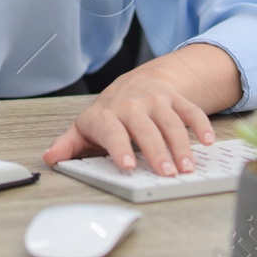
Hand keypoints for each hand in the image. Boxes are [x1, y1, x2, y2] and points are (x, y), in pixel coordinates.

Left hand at [42, 43, 241, 176]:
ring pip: (171, 122)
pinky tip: (207, 143)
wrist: (135, 82)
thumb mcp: (85, 127)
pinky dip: (201, 125)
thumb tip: (49, 157)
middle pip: (146, 130)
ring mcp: (156, 101)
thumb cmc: (109, 112)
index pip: (113, 132)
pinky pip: (190, 110)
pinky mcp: (175, 99)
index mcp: (108, 115)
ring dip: (182, 145)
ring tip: (188, 168)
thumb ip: (68, 145)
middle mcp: (133, 106)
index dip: (119, 148)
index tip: (128, 166)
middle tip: (167, 174)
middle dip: (157, 152)